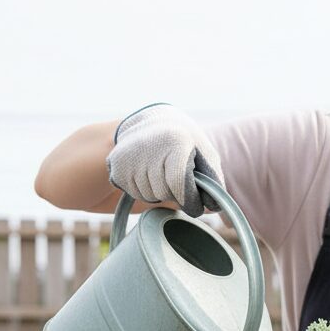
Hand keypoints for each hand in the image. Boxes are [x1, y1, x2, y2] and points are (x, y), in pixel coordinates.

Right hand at [106, 103, 224, 217]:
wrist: (150, 124)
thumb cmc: (185, 144)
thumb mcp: (205, 155)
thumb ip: (212, 181)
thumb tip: (213, 206)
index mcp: (176, 141)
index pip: (179, 184)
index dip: (190, 200)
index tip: (195, 206)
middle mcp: (150, 145)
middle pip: (164, 192)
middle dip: (174, 194)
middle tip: (175, 179)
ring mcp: (130, 155)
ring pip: (148, 195)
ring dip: (158, 193)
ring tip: (160, 172)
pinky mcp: (116, 165)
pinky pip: (133, 192)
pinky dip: (143, 190)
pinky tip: (146, 173)